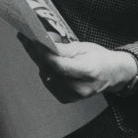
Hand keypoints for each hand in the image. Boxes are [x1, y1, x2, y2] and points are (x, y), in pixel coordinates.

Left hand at [17, 33, 137, 102]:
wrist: (111, 74)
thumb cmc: (99, 58)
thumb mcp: (83, 47)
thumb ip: (62, 48)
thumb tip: (43, 42)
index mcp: (88, 72)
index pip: (58, 64)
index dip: (42, 52)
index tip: (31, 39)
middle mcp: (80, 88)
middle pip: (49, 70)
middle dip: (36, 53)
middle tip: (26, 38)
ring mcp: (73, 96)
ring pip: (46, 76)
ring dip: (39, 61)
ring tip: (37, 48)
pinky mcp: (66, 99)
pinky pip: (48, 83)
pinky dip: (45, 71)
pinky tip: (46, 62)